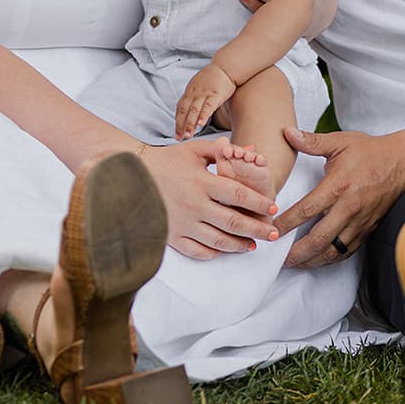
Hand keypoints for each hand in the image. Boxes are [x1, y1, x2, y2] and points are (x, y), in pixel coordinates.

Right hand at [142, 139, 278, 260]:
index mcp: (202, 182)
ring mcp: (183, 223)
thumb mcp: (195, 150)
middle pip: (233, 221)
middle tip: (274, 232)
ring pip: (218, 240)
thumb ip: (223, 152)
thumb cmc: (166, 160)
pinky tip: (224, 249)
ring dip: (240, 244)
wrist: (130, 175)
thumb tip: (251, 150)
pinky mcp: (171, 236)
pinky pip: (197, 251)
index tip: (273, 208)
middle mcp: (194, 205)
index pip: (238, 194)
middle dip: (258, 228)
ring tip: (253, 245)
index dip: (259, 203)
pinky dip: (214, 253)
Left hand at [175, 64, 236, 140]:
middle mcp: (195, 93)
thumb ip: (193, 97)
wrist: (225, 67)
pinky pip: (208, 106)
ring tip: (188, 135)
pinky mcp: (216, 95)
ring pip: (194, 110)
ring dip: (190, 123)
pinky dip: (204, 115)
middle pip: (185, 110)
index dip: (178, 121)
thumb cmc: (213, 78)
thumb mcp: (198, 86)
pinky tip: (201, 124)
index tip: (176, 133)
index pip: (180, 108)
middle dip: (181, 125)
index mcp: (190, 91)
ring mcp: (205, 94)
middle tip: (179, 137)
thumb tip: (188, 110)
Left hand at [275, 124, 404, 266]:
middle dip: (296, 253)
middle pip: (319, 239)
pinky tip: (319, 259)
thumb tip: (287, 133)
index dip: (287, 223)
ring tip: (295, 264)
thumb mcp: (339, 141)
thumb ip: (311, 141)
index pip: (307, 209)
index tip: (271, 229)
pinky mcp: (368, 228)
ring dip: (312, 260)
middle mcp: (349, 207)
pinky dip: (331, 258)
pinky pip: (347, 250)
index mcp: (338, 185)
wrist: (402, 162)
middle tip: (279, 258)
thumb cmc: (370, 151)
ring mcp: (360, 221)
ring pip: (333, 250)